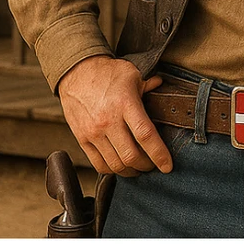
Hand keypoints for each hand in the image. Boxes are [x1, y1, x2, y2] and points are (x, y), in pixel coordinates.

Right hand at [57, 56, 170, 176]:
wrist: (76, 73)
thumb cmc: (106, 72)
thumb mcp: (131, 73)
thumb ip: (148, 84)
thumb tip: (161, 86)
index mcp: (125, 103)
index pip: (145, 135)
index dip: (159, 154)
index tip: (168, 165)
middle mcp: (108, 121)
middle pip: (131, 156)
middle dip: (147, 165)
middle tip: (155, 164)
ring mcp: (93, 132)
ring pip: (116, 164)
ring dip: (131, 170)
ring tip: (139, 167)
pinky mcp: (82, 139)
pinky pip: (99, 164)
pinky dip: (113, 170)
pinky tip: (121, 165)